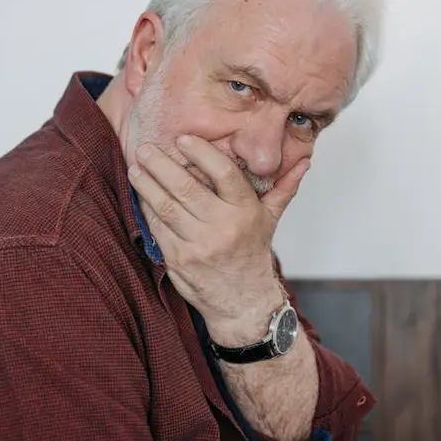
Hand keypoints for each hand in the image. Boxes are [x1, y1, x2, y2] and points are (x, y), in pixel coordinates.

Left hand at [128, 135, 308, 328]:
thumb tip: (304, 161)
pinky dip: (146, 208)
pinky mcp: (178, 258)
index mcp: (245, 211)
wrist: (242, 302)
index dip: (201, 153)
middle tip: (145, 148)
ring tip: (135, 167)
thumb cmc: (252, 253)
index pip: (224, 173)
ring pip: (166, 206)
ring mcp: (198, 244)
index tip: (183, 139)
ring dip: (146, 184)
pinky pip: (157, 227)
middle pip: (186, 188)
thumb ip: (283, 187)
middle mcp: (222, 227)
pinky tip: (139, 194)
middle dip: (161, 165)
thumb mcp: (271, 219)